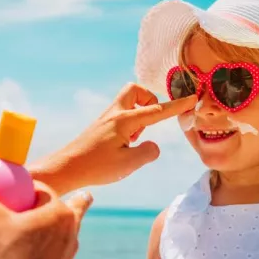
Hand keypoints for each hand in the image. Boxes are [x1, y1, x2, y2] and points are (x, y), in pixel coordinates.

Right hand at [0, 172, 92, 258]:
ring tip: (74, 221)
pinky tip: (47, 253)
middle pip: (68, 210)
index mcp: (59, 214)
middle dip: (75, 201)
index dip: (28, 188)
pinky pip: (58, 254)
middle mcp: (69, 233)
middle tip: (84, 196)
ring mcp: (65, 256)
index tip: (15, 192)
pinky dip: (54, 249)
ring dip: (65, 226)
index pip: (43, 191)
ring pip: (67, 232)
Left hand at [29, 83, 196, 193]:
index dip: (177, 105)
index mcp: (124, 120)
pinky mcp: (101, 125)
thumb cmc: (96, 166)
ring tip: (135, 139)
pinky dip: (130, 122)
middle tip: (150, 122)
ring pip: (128, 101)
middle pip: (135, 90)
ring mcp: (106, 118)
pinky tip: (124, 143)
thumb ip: (148, 152)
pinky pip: (121, 113)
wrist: (67, 167)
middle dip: (149, 100)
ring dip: (139, 113)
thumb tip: (153, 145)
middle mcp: (115, 114)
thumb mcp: (128, 163)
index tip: (192, 98)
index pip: (157, 110)